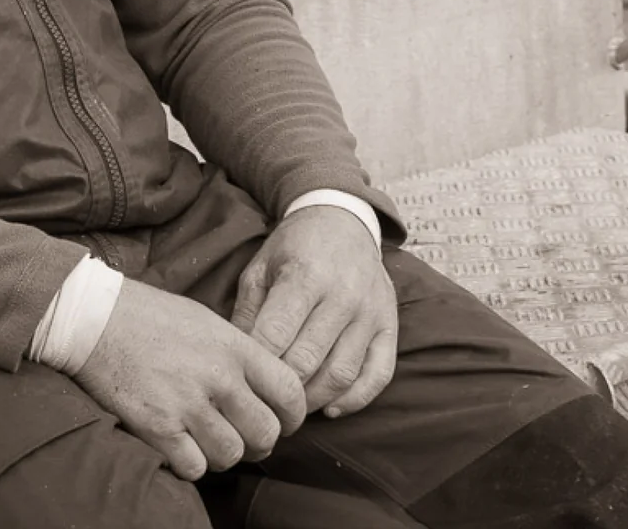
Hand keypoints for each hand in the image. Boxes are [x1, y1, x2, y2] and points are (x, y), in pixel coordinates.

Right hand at [73, 278, 306, 480]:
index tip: (283, 421)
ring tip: (205, 438)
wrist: (94, 318)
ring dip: (222, 454)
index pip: (290, 391)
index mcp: (233, 345)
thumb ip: (237, 353)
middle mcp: (217, 376)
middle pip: (266, 433)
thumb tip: (262, 389)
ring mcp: (187, 403)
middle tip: (242, 436)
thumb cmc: (149, 315)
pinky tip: (180, 444)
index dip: (293, 416)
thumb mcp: (205, 320)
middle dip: (259, 443)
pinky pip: (195, 467)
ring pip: (231, 456)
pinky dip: (190, 463)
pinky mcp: (158, 427)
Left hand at [231, 206, 396, 418]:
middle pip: (307, 361)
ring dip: (313, 400)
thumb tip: (237, 360)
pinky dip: (355, 400)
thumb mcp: (261, 267)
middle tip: (262, 403)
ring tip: (291, 408)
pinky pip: (378, 375)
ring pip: (341, 374)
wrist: (342, 219)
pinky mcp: (390, 325)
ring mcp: (370, 312)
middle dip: (281, 389)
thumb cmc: (294, 247)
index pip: (276, 335)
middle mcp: (343, 295)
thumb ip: (248, 312)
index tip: (243, 381)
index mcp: (305, 276)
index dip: (256, 365)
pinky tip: (329, 408)